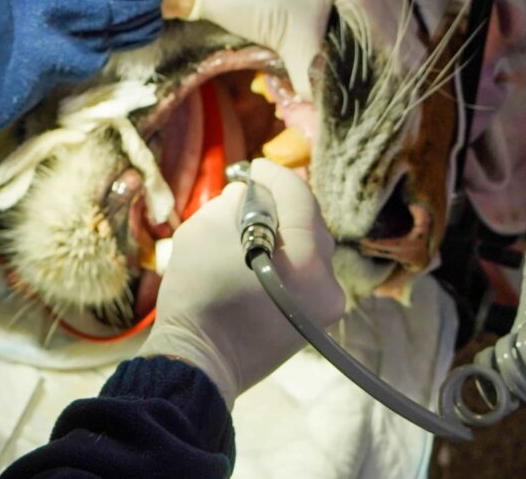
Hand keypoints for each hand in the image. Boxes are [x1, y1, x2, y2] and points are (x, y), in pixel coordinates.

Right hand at [137, 159, 343, 407]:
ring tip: (256, 221)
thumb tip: (249, 195)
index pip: (298, 196)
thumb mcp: (204, 230)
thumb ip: (235, 202)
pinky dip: (289, 256)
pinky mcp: (316, 320)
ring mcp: (326, 304)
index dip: (275, 174)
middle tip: (254, 191)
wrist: (199, 361)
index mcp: (306, 258)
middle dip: (283, 201)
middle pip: (311, 221)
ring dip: (288, 229)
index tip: (254, 166)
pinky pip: (307, 272)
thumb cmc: (197, 294)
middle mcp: (328, 281)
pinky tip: (264, 252)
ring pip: (312, 247)